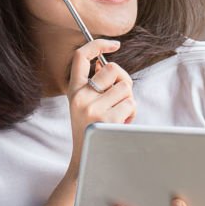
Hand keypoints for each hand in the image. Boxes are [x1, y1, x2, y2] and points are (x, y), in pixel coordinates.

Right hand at [67, 38, 135, 170]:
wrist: (86, 161)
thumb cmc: (91, 130)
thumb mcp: (84, 105)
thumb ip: (95, 85)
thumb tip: (107, 63)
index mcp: (73, 91)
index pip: (80, 56)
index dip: (97, 45)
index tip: (113, 44)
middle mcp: (80, 97)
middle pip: (113, 69)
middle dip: (124, 80)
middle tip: (121, 96)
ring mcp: (92, 108)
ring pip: (126, 87)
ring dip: (129, 100)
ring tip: (119, 114)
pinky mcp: (106, 120)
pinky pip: (130, 104)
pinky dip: (131, 114)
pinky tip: (120, 124)